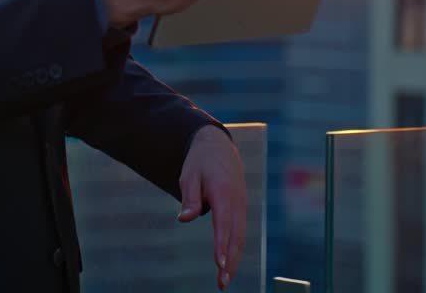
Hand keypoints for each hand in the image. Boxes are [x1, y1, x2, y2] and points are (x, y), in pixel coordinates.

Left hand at [178, 125, 246, 290]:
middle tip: (222, 283)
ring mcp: (241, 205)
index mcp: (223, 191)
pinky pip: (240, 232)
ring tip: (224, 280)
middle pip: (235, 236)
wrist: (218, 146)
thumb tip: (184, 219)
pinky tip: (228, 264)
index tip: (219, 264)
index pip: (223, 223)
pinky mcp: (241, 209)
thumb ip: (189, 197)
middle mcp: (236, 201)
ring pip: (240, 237)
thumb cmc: (200, 162)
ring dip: (233, 259)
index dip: (221, 244)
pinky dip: (235, 250)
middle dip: (229, 261)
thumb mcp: (189, 175)